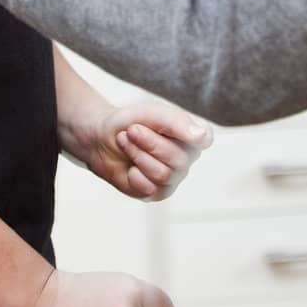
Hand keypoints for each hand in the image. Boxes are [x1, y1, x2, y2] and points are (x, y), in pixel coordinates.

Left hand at [83, 99, 212, 200]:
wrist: (101, 139)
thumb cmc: (130, 122)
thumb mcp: (151, 114)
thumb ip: (177, 122)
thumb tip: (203, 137)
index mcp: (191, 134)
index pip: (205, 138)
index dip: (190, 135)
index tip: (165, 125)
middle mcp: (187, 157)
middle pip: (178, 159)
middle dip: (148, 143)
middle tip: (131, 131)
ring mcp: (173, 177)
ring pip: (163, 175)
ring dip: (137, 156)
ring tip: (125, 142)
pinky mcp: (157, 193)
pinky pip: (150, 189)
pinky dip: (133, 175)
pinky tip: (129, 166)